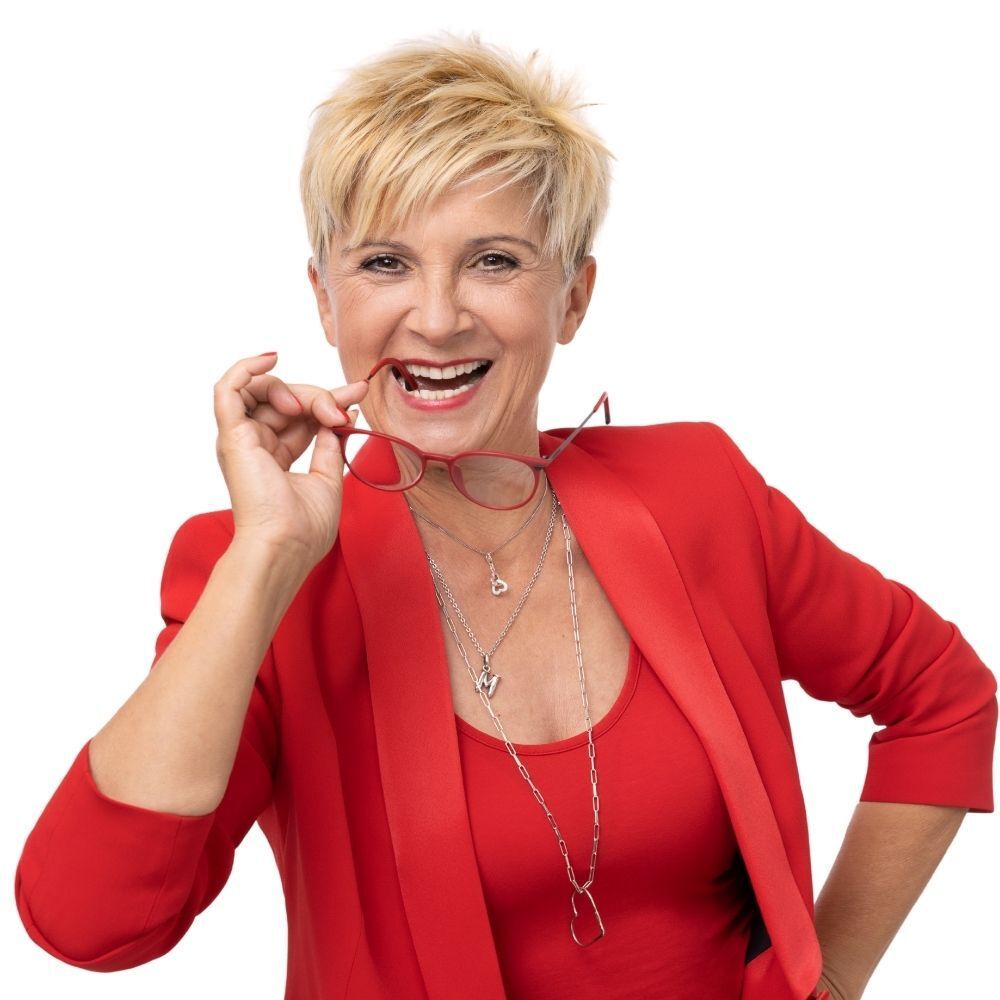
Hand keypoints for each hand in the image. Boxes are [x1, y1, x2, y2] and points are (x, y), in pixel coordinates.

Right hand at [213, 351, 368, 565]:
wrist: (286, 545)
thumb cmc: (305, 527)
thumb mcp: (327, 478)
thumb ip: (329, 446)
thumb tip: (339, 416)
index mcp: (274, 456)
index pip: (301, 415)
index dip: (329, 399)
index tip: (358, 393)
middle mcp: (254, 444)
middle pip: (286, 399)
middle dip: (320, 396)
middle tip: (342, 411)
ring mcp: (241, 439)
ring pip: (265, 390)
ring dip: (297, 390)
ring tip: (317, 410)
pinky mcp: (231, 435)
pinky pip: (228, 388)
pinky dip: (247, 368)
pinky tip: (272, 358)